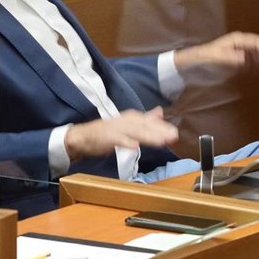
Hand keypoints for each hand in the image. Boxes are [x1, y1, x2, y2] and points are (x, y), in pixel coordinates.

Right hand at [63, 107, 177, 160]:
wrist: (82, 137)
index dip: (162, 126)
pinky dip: (126, 142)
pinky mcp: (107, 138)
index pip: (150, 121)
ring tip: (161, 141)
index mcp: (131, 117)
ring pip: (134, 132)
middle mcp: (125, 121)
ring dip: (148, 136)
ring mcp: (116, 129)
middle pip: (145, 125)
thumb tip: (160, 112)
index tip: (175, 132)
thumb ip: (144, 118)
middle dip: (159, 131)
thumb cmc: (106, 132)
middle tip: (173, 136)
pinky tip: (135, 146)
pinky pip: (118, 140)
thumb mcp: (127, 123)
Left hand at [174, 31, 258, 82]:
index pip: (256, 42)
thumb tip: (243, 58)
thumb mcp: (213, 57)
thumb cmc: (201, 57)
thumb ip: (228, 57)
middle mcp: (241, 46)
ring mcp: (241, 55)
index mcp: (236, 40)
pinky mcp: (239, 65)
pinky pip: (254, 66)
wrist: (191, 65)